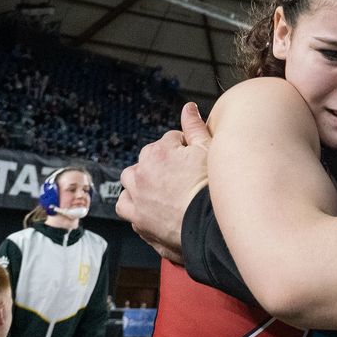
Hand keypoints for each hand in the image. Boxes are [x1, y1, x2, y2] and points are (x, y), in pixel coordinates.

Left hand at [116, 102, 210, 263]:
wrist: (209, 227)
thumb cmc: (211, 189)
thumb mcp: (209, 151)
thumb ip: (194, 126)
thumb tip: (188, 109)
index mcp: (158, 152)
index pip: (170, 141)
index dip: (185, 150)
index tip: (195, 161)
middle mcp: (141, 173)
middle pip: (148, 160)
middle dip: (162, 164)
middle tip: (184, 176)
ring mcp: (137, 197)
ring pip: (131, 181)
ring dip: (142, 182)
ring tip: (164, 189)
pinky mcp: (137, 219)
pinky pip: (125, 206)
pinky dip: (134, 204)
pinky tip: (149, 205)